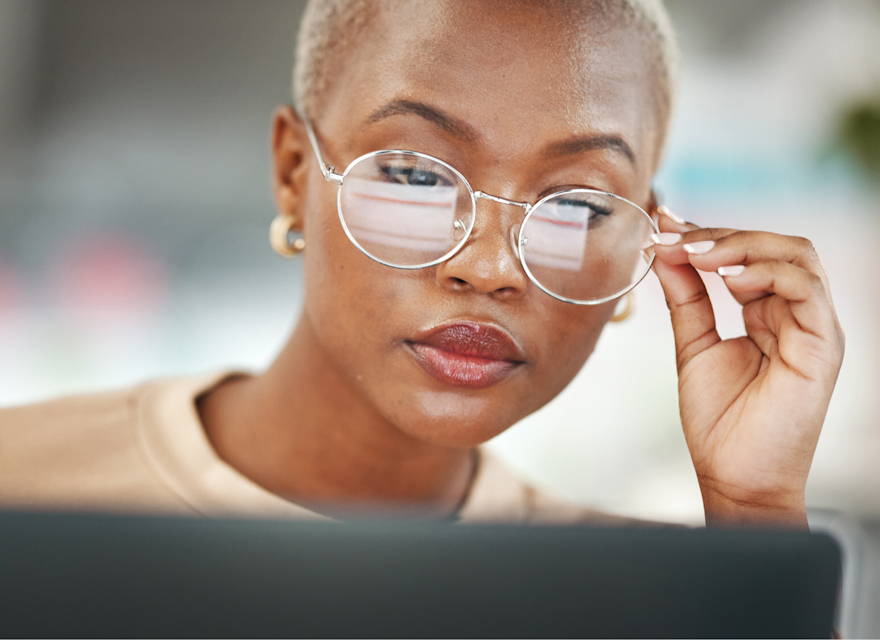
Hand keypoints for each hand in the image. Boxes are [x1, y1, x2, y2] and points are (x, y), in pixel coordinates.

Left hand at [650, 211, 843, 527]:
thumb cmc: (719, 421)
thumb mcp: (694, 346)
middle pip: (774, 246)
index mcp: (771, 314)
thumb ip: (686, 299)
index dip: (708, 235)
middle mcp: (797, 314)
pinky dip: (765, 270)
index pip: (748, 256)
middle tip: (674, 237)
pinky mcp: (822, 343)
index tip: (664, 225)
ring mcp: (814, 327)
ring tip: (694, 253)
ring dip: (740, 245)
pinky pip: (805, 286)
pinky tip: (724, 275)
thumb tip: (665, 252)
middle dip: (720, 235)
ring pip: (795, 255)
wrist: (734, 477)